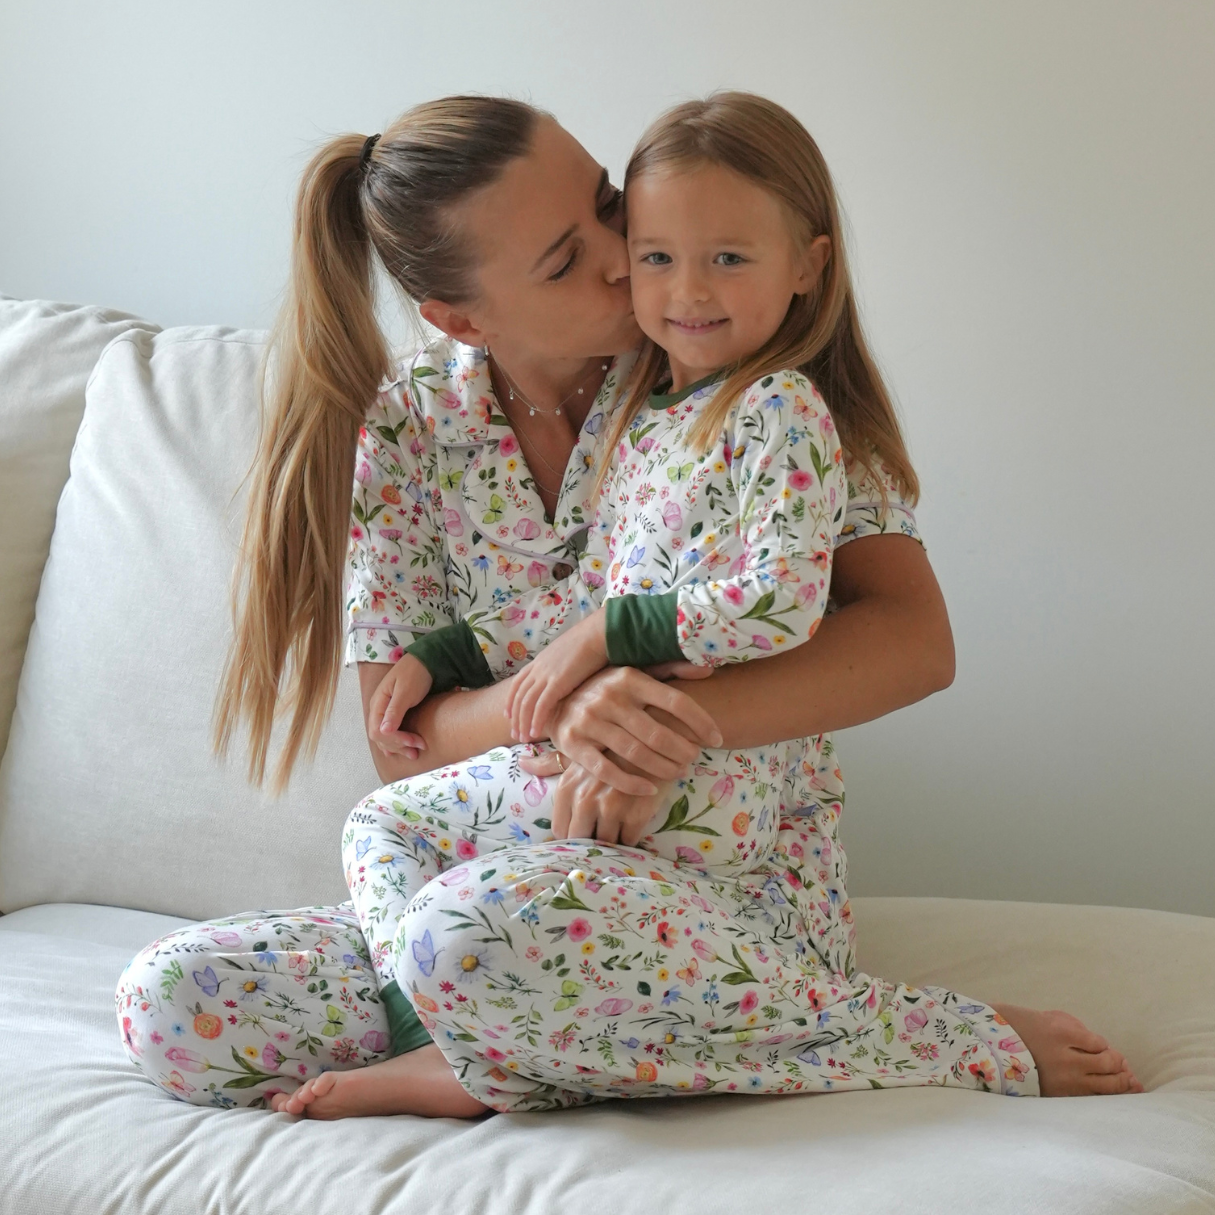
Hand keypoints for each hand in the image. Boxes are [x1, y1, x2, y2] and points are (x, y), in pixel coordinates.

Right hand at [367, 654, 431, 759]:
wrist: (426, 660)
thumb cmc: (415, 673)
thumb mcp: (405, 691)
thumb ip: (394, 711)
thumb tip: (383, 732)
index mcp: (377, 703)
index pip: (378, 731)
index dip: (395, 741)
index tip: (413, 742)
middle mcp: (377, 709)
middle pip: (380, 737)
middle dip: (398, 746)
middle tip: (418, 750)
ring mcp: (384, 711)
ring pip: (384, 737)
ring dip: (398, 747)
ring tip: (414, 754)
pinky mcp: (393, 713)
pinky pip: (388, 732)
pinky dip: (394, 743)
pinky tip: (398, 751)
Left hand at [506, 610, 608, 742]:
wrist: (597, 634)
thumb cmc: (589, 643)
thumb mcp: (567, 655)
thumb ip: (559, 667)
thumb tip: (562, 678)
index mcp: (539, 662)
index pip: (517, 684)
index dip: (511, 700)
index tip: (508, 715)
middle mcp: (538, 669)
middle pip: (519, 696)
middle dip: (515, 717)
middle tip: (514, 734)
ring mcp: (546, 675)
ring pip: (526, 703)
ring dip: (522, 722)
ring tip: (523, 738)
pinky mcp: (557, 683)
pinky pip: (541, 706)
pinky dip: (536, 720)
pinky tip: (535, 732)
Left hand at [521, 754, 663, 846]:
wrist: (652, 738)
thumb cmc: (612, 746)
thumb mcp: (577, 751)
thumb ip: (549, 762)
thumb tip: (522, 762)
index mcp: (567, 788)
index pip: (561, 830)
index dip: (574, 832)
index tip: (586, 829)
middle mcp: (584, 800)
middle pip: (581, 840)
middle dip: (592, 840)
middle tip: (604, 830)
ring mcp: (610, 808)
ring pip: (606, 842)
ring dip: (613, 838)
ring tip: (621, 822)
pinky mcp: (636, 814)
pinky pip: (630, 840)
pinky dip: (632, 835)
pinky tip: (635, 820)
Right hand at [530, 666, 722, 795]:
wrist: (551, 700)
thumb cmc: (603, 688)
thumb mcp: (632, 674)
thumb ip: (669, 670)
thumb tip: (707, 671)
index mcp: (629, 677)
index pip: (675, 701)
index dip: (701, 722)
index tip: (717, 738)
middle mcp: (609, 696)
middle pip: (658, 733)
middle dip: (684, 751)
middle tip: (694, 759)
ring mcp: (589, 721)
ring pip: (636, 753)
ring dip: (664, 768)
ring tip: (679, 773)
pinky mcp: (573, 744)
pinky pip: (607, 771)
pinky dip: (632, 783)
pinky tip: (650, 789)